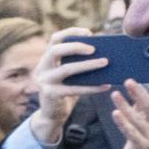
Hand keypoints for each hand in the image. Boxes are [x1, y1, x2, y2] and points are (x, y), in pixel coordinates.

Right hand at [28, 27, 109, 145]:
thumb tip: (103, 52)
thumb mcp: (70, 76)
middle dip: (76, 46)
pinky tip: (105, 86)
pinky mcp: (50, 95)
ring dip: (88, 65)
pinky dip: (91, 87)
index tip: (89, 33)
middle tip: (94, 49)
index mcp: (46, 59)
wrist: (52, 116)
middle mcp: (42, 68)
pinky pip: (74, 89)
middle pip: (55, 50)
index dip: (71, 33)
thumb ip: (79, 64)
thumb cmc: (65, 92)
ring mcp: (44, 82)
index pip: (55, 39)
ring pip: (66, 69)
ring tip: (105, 62)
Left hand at [111, 74, 148, 148]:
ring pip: (137, 119)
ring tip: (115, 94)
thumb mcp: (144, 114)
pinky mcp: (142, 145)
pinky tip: (115, 113)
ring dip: (125, 106)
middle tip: (128, 81)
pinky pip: (131, 132)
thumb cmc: (142, 129)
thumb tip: (132, 81)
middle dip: (139, 93)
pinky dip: (123, 123)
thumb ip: (141, 100)